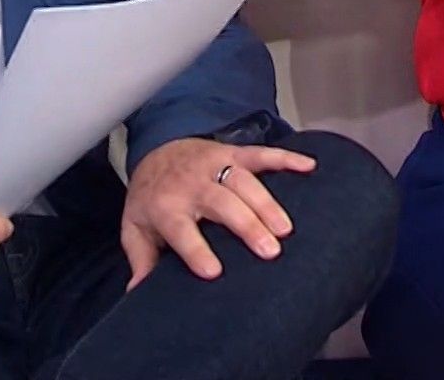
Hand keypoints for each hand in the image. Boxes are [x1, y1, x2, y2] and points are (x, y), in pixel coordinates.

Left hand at [120, 137, 316, 288]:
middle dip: (246, 225)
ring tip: (286, 229)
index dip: (196, 250)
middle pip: (221, 203)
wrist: (155, 150)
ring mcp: (214, 165)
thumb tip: (138, 293)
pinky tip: (308, 167)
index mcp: (165, 206)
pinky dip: (285, 158)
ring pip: (243, 181)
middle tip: (270, 251)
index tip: (215, 272)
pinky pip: (260, 153)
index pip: (181, 229)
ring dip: (266, 203)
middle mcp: (191, 183)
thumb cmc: (151, 198)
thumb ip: (141, 259)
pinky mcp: (232, 152)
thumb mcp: (135, 229)